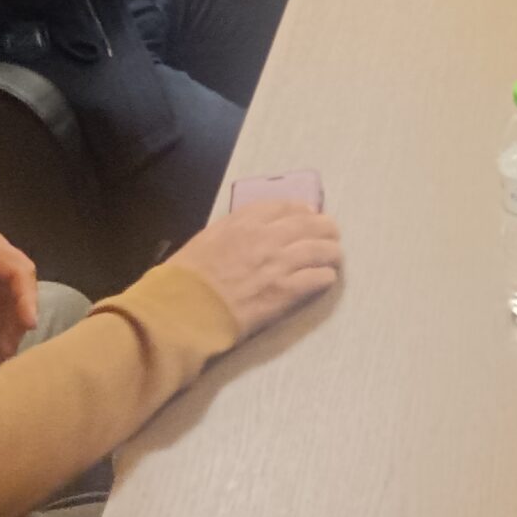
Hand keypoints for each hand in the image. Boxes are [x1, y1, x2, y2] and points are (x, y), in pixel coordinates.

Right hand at [166, 198, 343, 338]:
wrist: (183, 310)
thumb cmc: (185, 277)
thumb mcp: (206, 239)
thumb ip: (234, 230)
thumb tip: (253, 231)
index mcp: (246, 221)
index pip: (288, 207)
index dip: (304, 210)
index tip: (310, 215)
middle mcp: (269, 237)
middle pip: (312, 224)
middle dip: (325, 229)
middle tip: (330, 237)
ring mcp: (280, 264)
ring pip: (323, 250)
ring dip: (332, 253)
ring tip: (334, 258)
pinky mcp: (286, 292)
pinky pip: (319, 278)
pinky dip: (325, 277)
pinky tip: (326, 279)